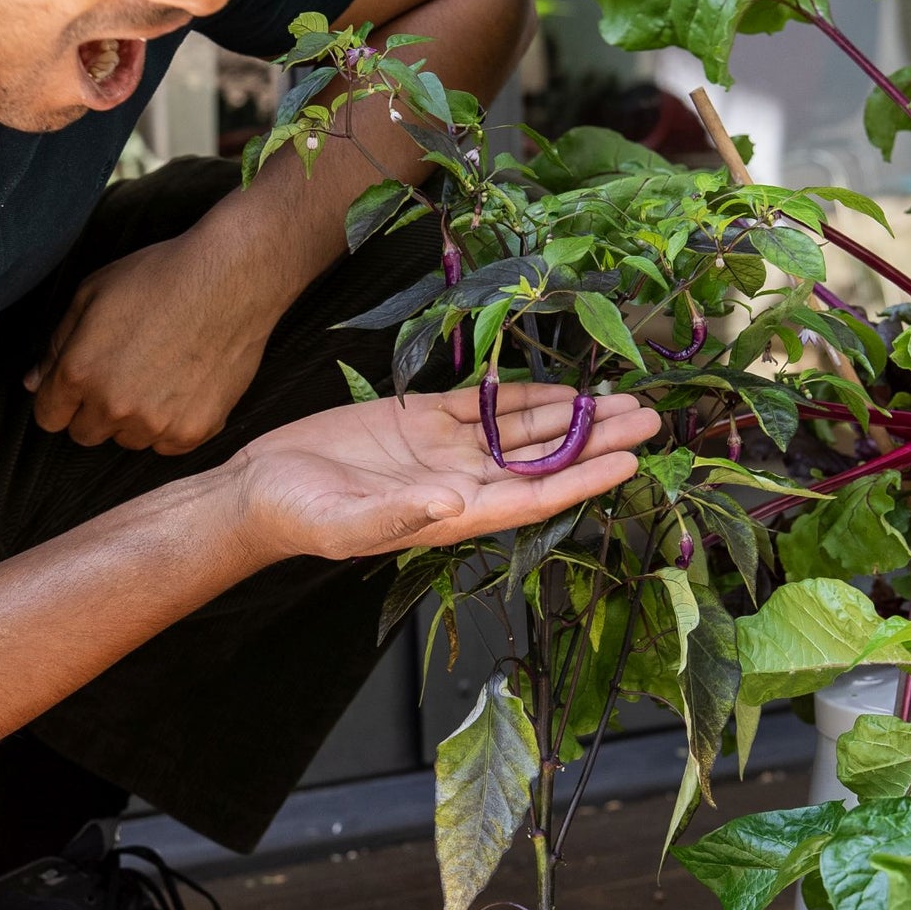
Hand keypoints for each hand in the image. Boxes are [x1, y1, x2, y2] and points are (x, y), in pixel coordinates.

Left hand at [27, 229, 278, 451]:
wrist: (231, 279)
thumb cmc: (159, 277)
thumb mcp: (92, 294)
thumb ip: (56, 344)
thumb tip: (33, 381)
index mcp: (79, 373)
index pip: (48, 417)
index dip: (61, 400)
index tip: (80, 385)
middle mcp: (113, 406)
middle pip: (85, 434)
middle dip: (95, 410)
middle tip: (124, 374)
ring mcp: (155, 424)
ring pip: (128, 440)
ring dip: (134, 418)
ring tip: (159, 374)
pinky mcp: (194, 431)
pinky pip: (167, 445)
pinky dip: (171, 424)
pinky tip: (184, 386)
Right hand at [231, 384, 659, 561]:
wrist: (258, 490)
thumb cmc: (301, 517)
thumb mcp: (349, 523)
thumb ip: (401, 516)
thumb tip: (454, 503)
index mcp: (454, 513)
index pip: (535, 498)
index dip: (584, 480)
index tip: (630, 462)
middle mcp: (460, 482)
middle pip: (544, 460)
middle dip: (598, 439)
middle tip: (651, 418)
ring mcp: (442, 450)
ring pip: (522, 429)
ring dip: (570, 415)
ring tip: (620, 399)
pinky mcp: (419, 420)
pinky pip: (480, 404)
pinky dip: (518, 394)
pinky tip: (556, 386)